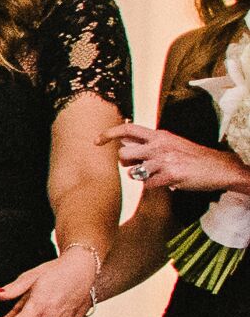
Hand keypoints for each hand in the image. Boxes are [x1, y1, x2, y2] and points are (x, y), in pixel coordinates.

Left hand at [117, 122, 249, 198]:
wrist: (220, 167)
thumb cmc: (193, 157)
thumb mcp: (172, 143)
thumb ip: (150, 143)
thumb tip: (125, 143)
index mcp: (160, 135)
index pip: (129, 129)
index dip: (109, 133)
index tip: (96, 141)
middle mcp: (159, 145)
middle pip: (123, 154)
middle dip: (125, 164)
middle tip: (138, 167)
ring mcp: (164, 160)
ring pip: (133, 172)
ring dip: (140, 177)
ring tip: (156, 175)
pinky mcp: (170, 175)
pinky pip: (148, 185)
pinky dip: (154, 187)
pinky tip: (167, 182)